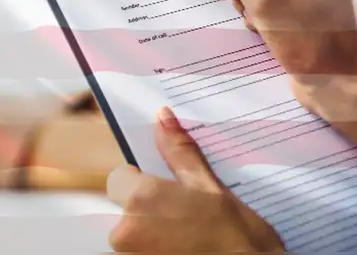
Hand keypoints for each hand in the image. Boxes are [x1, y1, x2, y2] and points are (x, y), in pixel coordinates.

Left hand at [106, 107, 283, 252]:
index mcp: (140, 197)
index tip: (169, 194)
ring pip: (132, 237)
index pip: (120, 180)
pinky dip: (157, 250)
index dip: (143, 184)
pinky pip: (140, 253)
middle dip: (149, 212)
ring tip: (188, 238)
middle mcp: (126, 229)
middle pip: (125, 210)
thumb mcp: (210, 187)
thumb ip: (179, 152)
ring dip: (152, 236)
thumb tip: (162, 116)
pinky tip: (184, 250)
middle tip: (186, 218)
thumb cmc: (236, 234)